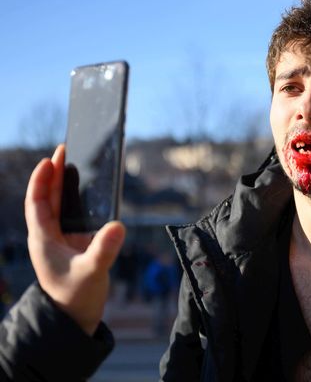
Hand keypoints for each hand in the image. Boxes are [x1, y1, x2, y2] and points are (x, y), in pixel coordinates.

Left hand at [24, 145, 125, 334]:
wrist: (75, 317)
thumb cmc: (76, 296)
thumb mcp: (92, 272)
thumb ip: (104, 249)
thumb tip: (117, 225)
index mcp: (43, 239)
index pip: (37, 203)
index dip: (41, 180)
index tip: (49, 160)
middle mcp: (49, 236)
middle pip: (47, 199)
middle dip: (53, 174)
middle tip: (64, 150)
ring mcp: (61, 240)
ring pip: (59, 206)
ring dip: (64, 185)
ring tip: (74, 163)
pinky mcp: (74, 245)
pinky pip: (73, 216)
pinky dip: (78, 201)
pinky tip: (89, 192)